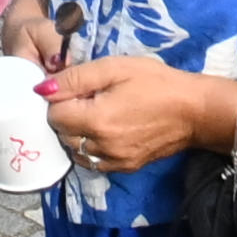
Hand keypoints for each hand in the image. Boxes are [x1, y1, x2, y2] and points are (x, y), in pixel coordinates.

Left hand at [35, 51, 218, 173]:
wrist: (194, 111)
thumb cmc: (156, 82)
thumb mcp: (114, 68)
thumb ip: (75, 78)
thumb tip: (41, 89)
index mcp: (97, 120)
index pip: (53, 115)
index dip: (58, 98)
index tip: (74, 87)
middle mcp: (102, 147)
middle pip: (61, 134)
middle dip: (66, 115)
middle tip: (86, 98)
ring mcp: (114, 161)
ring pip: (74, 150)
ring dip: (75, 133)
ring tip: (94, 113)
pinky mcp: (125, 168)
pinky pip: (92, 162)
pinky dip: (89, 147)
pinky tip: (103, 130)